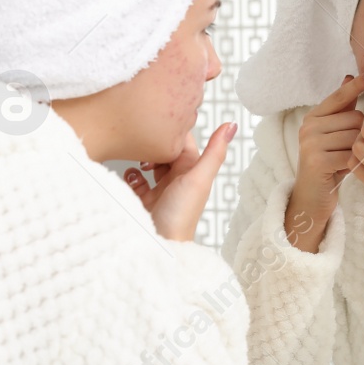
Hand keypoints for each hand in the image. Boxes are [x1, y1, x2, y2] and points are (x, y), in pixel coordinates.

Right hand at [124, 122, 237, 241]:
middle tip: (146, 144)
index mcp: (193, 171)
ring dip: (142, 158)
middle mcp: (178, 179)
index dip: (174, 129)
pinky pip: (136, 180)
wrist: (158, 245)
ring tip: (139, 162)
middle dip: (155, 144)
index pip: (184, 140)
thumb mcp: (199, 179)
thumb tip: (232, 125)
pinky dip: (131, 175)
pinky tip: (131, 177)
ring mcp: (160, 189)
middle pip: (165, 150)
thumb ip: (214, 152)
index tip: (162, 119)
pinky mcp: (144, 200)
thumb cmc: (180, 217)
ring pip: (150, 163)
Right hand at [293, 69, 363, 215]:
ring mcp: (311, 143)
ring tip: (349, 160)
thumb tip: (349, 76)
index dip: (358, 86)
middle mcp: (308, 126)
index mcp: (313, 116)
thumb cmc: (329, 163)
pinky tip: (348, 170)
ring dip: (359, 150)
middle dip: (362, 134)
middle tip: (353, 150)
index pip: (340, 97)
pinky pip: (350, 154)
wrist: (312, 197)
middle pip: (354, 118)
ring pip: (354, 136)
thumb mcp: (335, 134)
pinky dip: (355, 163)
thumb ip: (343, 108)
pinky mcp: (317, 160)